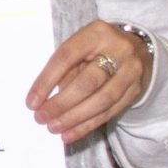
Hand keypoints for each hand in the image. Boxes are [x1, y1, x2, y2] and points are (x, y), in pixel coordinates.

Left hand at [28, 20, 151, 143]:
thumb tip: (44, 101)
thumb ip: (65, 70)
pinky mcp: (136, 90)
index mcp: (96, 33)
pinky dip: (87, 126)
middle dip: (61, 104)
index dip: (46, 81)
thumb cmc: (97, 48)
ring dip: (74, 119)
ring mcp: (131, 71)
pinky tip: (70, 134)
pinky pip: (110, 113)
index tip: (31, 102)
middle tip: (40, 118)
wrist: (136, 48)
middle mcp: (118, 50)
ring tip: (53, 128)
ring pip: (101, 101)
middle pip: (87, 82)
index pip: (66, 57)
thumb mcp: (80, 48)